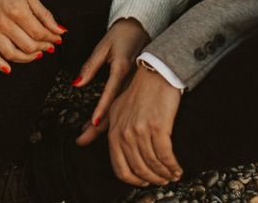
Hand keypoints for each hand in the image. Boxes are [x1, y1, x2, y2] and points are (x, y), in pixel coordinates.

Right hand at [0, 0, 65, 72]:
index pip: (39, 33)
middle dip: (42, 48)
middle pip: (28, 46)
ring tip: (34, 54)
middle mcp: (3, 21)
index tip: (57, 38)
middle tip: (48, 46)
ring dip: (26, 58)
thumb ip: (44, 14)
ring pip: (11, 54)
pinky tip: (9, 68)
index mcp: (18, 10)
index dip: (51, 38)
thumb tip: (60, 31)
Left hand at [73, 18, 149, 143]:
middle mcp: (130, 80)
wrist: (141, 27)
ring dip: (105, 124)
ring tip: (87, 136)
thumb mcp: (102, 47)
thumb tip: (77, 84)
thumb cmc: (120, 35)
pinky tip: (102, 123)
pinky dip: (113, 116)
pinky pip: (123, 104)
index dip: (102, 109)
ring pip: (119, 110)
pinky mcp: (135, 87)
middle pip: (115, 108)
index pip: (110, 92)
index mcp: (122, 68)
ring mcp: (135, 85)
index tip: (93, 123)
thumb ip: (90, 66)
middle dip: (99, 127)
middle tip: (82, 140)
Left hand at [106, 68, 182, 186]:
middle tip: (161, 181)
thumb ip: (99, 126)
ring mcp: (140, 129)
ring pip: (152, 164)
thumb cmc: (137, 92)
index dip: (132, 179)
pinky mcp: (157, 126)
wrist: (155, 75)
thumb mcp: (114, 108)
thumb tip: (80, 140)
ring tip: (171, 175)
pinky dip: (172, 166)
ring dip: (164, 174)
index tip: (142, 182)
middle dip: (151, 179)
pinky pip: (165, 156)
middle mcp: (124, 131)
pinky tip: (177, 169)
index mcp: (114, 129)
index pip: (119, 166)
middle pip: (137, 168)